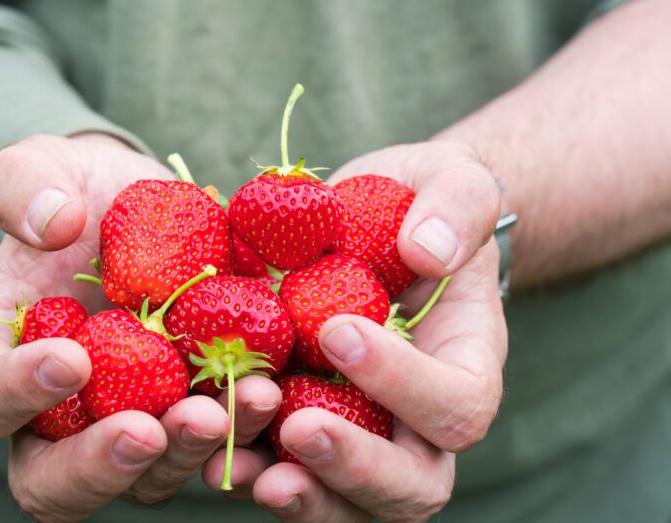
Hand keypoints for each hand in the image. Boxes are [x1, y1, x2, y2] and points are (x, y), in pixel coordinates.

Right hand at [0, 133, 280, 520]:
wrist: (143, 207)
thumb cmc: (75, 193)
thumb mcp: (41, 168)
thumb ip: (25, 185)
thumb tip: (53, 222)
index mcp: (2, 361)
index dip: (16, 393)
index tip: (70, 356)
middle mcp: (60, 416)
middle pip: (56, 481)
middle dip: (103, 463)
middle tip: (150, 426)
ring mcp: (130, 426)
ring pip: (147, 479)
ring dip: (191, 452)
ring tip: (242, 400)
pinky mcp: (193, 417)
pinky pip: (216, 453)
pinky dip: (247, 438)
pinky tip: (275, 399)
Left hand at [202, 142, 507, 521]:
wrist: (368, 226)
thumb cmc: (417, 204)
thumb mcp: (449, 180)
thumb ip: (455, 206)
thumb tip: (428, 251)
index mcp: (464, 367)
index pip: (457, 405)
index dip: (404, 383)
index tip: (338, 329)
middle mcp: (419, 424)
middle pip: (413, 485)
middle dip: (355, 465)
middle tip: (298, 428)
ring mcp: (362, 439)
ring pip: (348, 504)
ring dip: (300, 495)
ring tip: (244, 470)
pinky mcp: (301, 433)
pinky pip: (287, 477)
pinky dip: (250, 473)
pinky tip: (205, 455)